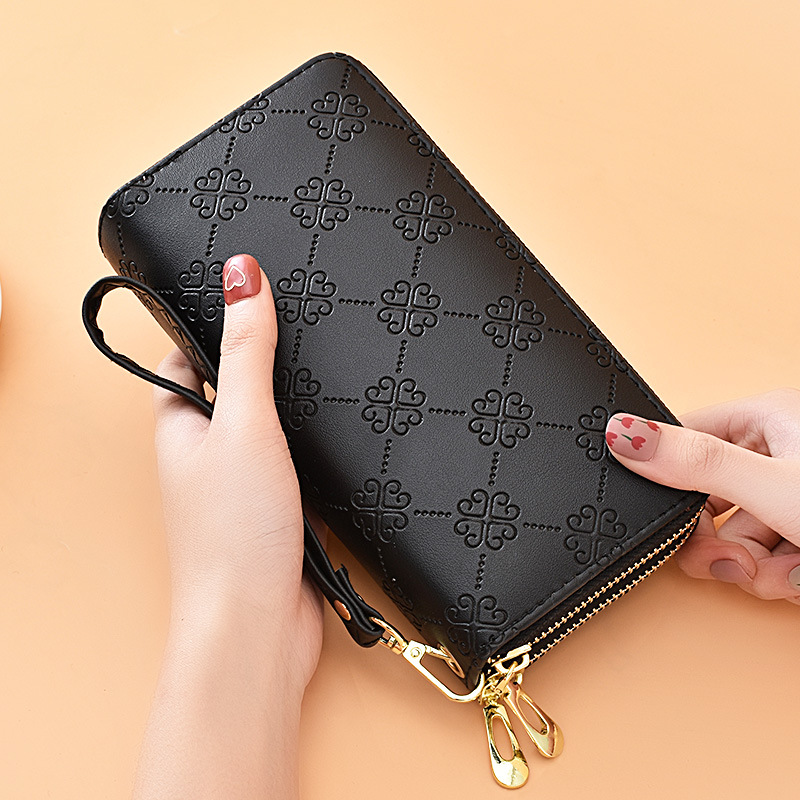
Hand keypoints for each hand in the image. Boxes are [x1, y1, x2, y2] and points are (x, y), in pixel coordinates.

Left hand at [133, 254, 322, 799]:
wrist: (260, 625)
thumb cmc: (232, 533)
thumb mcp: (243, 422)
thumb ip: (247, 349)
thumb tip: (242, 274)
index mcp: (181, 426)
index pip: (187, 356)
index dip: (214, 324)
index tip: (251, 293)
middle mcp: (208, 454)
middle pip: (238, 390)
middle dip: (271, 367)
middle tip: (307, 334)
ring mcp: (246, 484)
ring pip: (278, 430)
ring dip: (301, 416)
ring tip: (332, 384)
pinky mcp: (283, 511)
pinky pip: (303, 467)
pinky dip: (321, 456)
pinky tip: (344, 444)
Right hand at [604, 388, 799, 602]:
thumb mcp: (773, 486)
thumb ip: (697, 464)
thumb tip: (620, 434)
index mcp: (766, 421)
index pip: (686, 444)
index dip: (670, 487)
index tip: (671, 521)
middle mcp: (778, 454)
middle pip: (707, 503)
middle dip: (723, 547)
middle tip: (741, 565)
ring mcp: (790, 497)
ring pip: (737, 541)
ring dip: (758, 571)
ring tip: (794, 574)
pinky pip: (765, 560)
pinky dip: (782, 579)